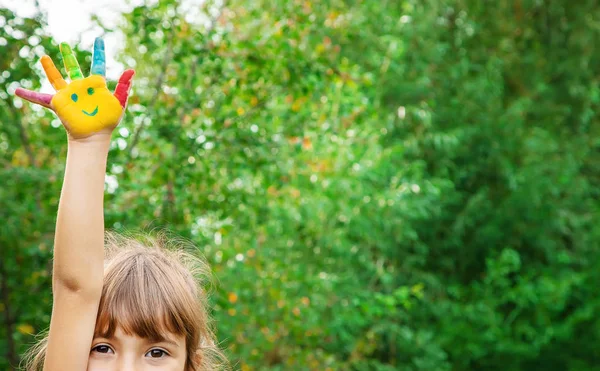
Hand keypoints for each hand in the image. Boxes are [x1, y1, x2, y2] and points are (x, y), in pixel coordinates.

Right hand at [15, 37, 134, 138]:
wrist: (95, 136)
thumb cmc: (108, 121)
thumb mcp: (119, 103)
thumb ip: (124, 86)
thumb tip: (131, 69)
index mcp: (96, 84)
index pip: (98, 64)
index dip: (98, 52)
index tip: (99, 40)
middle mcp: (81, 86)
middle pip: (73, 67)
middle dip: (68, 56)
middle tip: (63, 44)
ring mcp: (69, 94)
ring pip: (56, 78)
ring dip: (50, 68)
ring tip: (44, 57)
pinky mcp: (59, 103)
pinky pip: (40, 97)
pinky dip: (28, 95)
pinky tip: (17, 90)